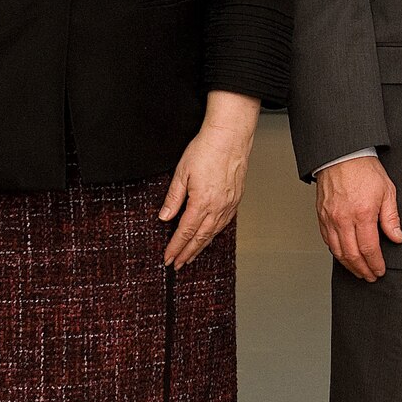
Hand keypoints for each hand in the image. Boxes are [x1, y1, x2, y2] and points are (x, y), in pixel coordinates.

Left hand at [160, 93, 259, 268]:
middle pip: (200, 238)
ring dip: (201, 246)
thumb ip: (173, 197)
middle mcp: (218, 207)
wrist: (230, 137)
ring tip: (191, 255)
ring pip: (214, 233)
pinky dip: (215, 234)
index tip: (169, 258)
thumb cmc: (207, 149)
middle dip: (187, 253)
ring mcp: (229, 204)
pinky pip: (224, 223)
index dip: (176, 248)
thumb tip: (165, 216)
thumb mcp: (182, 172)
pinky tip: (210, 235)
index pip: (185, 232)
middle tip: (178, 264)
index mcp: (202, 202)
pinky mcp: (236, 198)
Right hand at [315, 155, 401, 280]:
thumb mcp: (387, 191)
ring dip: (349, 265)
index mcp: (363, 213)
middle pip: (352, 254)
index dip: (375, 263)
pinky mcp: (321, 215)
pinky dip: (336, 252)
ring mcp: (330, 218)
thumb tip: (397, 237)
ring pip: (337, 251)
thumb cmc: (364, 170)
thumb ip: (391, 218)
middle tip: (370, 276)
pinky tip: (344, 256)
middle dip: (363, 269)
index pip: (369, 248)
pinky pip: (327, 240)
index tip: (380, 270)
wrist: (342, 155)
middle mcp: (344, 218)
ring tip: (358, 271)